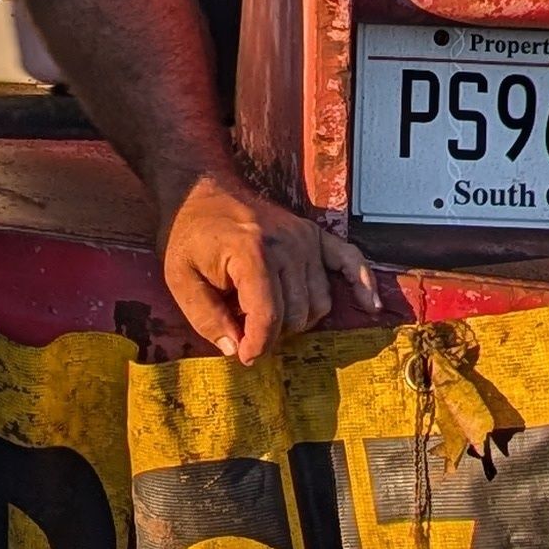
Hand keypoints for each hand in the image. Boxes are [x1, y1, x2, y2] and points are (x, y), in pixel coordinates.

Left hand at [157, 165, 391, 361]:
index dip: (258, 345)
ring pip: (319, 301)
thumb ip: (206, 318)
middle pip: (297, 313)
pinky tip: (368, 305)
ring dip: (299, 318)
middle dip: (273, 332)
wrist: (201, 191)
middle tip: (248, 328)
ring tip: (269, 311)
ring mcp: (304, 237)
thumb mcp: (179, 279)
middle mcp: (285, 243)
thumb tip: (236, 349)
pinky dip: (361, 284)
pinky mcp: (315, 234)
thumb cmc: (189, 235)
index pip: (269, 315)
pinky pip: (349, 262)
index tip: (245, 356)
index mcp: (251, 252)